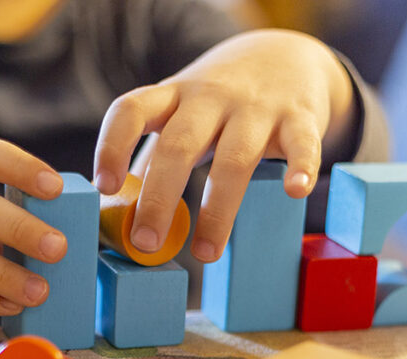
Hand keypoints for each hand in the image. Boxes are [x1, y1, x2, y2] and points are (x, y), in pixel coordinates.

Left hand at [94, 29, 354, 261]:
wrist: (284, 56)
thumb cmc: (219, 104)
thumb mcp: (180, 116)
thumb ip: (152, 159)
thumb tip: (113, 218)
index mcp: (172, 97)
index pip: (132, 111)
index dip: (113, 145)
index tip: (105, 186)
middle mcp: (210, 98)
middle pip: (179, 144)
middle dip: (159, 196)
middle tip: (146, 242)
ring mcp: (256, 107)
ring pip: (234, 157)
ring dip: (218, 209)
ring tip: (206, 253)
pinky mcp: (299, 117)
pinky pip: (301, 142)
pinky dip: (301, 166)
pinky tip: (295, 192)